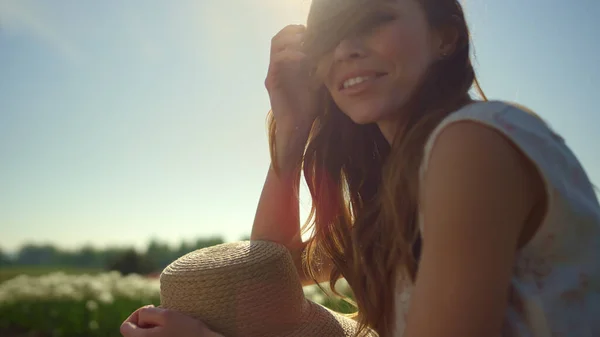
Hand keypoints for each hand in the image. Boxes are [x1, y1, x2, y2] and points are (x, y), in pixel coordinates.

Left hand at [120, 305, 223, 336]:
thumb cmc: (188, 331)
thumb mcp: (166, 315)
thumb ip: (147, 312)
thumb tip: (139, 315)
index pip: (125, 327)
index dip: (136, 314)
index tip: (153, 310)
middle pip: (134, 333)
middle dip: (146, 322)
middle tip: (164, 317)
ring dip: (154, 329)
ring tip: (170, 326)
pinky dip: (161, 336)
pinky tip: (174, 333)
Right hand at [265, 24, 319, 169]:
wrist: (297, 127)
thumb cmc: (308, 107)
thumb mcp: (317, 81)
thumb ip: (319, 66)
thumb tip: (334, 52)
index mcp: (288, 64)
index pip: (288, 37)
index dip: (300, 31)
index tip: (316, 34)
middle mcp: (278, 66)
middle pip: (280, 36)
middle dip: (294, 32)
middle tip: (310, 36)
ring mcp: (274, 72)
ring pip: (276, 44)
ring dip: (292, 40)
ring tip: (307, 44)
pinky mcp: (272, 81)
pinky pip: (278, 60)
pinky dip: (291, 55)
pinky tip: (304, 58)